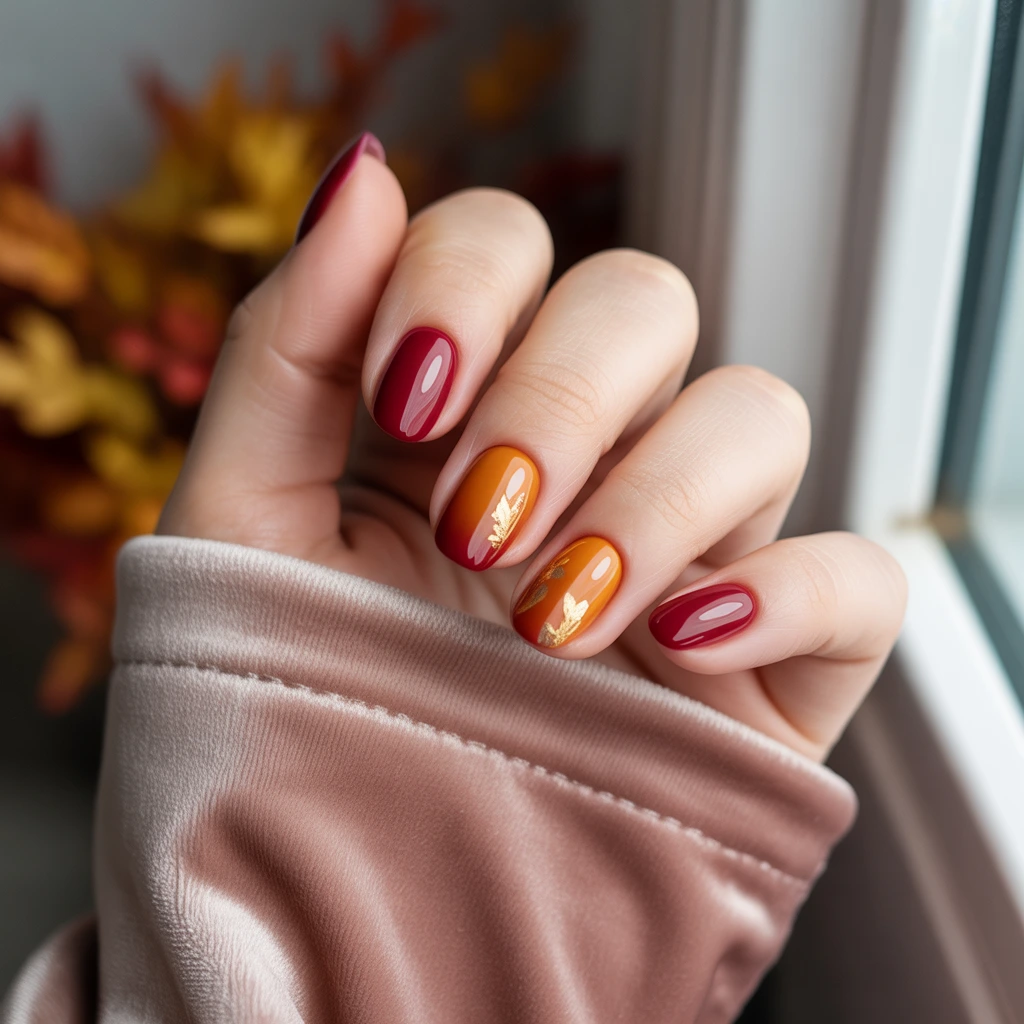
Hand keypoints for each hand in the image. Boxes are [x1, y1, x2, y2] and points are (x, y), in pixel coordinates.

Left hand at [159, 133, 905, 761]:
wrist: (359, 896)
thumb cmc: (292, 705)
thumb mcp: (246, 521)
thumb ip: (285, 348)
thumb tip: (362, 174)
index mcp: (464, 402)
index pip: (510, 243)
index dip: (466, 280)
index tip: (403, 390)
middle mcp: (589, 451)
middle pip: (646, 299)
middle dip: (563, 392)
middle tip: (480, 520)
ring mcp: (693, 546)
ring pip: (759, 411)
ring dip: (655, 498)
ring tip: (548, 618)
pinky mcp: (776, 656)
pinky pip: (860, 575)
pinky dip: (785, 593)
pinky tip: (678, 645)